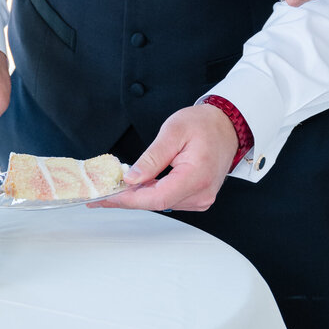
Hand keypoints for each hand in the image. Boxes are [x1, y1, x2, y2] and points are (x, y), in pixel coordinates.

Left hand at [100, 104, 237, 213]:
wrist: (226, 126)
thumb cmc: (204, 125)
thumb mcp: (173, 132)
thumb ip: (152, 157)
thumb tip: (132, 178)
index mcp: (196, 176)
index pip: (157, 197)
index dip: (129, 199)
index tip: (107, 196)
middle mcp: (201, 193)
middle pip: (157, 203)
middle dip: (128, 198)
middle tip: (102, 193)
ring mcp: (201, 198)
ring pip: (161, 203)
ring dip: (139, 196)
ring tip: (117, 187)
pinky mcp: (198, 197)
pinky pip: (169, 199)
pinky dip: (151, 194)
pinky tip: (138, 186)